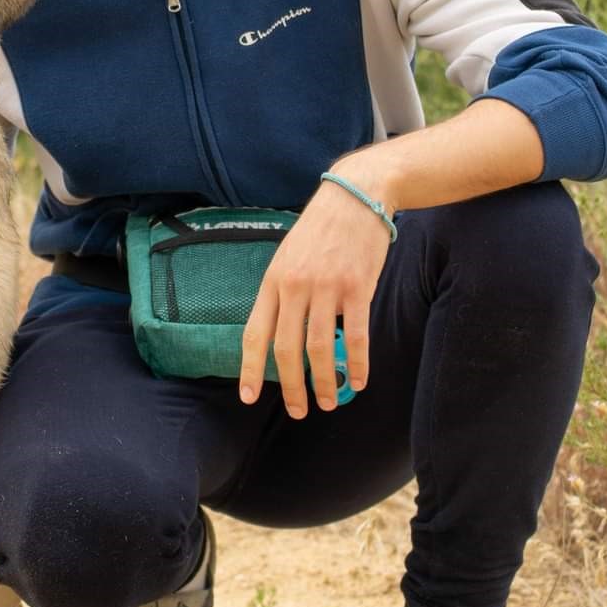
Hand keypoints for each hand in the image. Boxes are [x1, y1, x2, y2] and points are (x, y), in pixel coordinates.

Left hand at [238, 173, 391, 416]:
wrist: (356, 196)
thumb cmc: (320, 229)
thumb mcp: (288, 256)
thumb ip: (283, 294)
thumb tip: (281, 335)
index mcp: (273, 280)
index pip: (255, 333)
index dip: (250, 368)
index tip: (247, 396)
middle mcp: (295, 286)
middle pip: (286, 348)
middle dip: (290, 386)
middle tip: (298, 411)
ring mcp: (326, 287)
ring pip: (320, 348)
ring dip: (323, 382)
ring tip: (329, 402)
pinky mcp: (358, 287)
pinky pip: (356, 335)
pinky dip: (357, 363)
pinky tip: (358, 380)